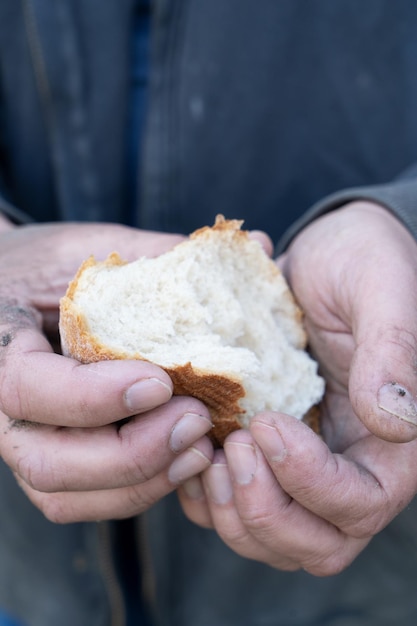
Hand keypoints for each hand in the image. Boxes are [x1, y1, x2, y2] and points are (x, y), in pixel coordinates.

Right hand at [0, 222, 213, 521]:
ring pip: (65, 495)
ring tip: (201, 446)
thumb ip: (161, 253)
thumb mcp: (90, 248)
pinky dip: (136, 492)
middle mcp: (0, 409)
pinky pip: (83, 500)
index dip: (93, 396)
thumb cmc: (46, 265)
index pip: (24, 388)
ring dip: (140, 482)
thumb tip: (258, 244)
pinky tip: (184, 460)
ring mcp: (24, 440)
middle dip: (130, 453)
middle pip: (47, 463)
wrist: (9, 291)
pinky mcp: (52, 458)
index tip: (160, 381)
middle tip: (195, 419)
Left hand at [178, 202, 416, 573]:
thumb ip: (395, 348)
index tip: (268, 424)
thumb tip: (395, 421)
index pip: (361, 502)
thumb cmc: (362, 259)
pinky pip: (232, 503)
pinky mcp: (263, 451)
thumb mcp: (382, 286)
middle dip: (266, 511)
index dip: (312, 481)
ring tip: (205, 452)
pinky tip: (188, 448)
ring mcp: (303, 463)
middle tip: (233, 449)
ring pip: (270, 536)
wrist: (324, 255)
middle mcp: (349, 464)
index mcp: (392, 440)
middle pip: (316, 542)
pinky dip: (204, 494)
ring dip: (228, 511)